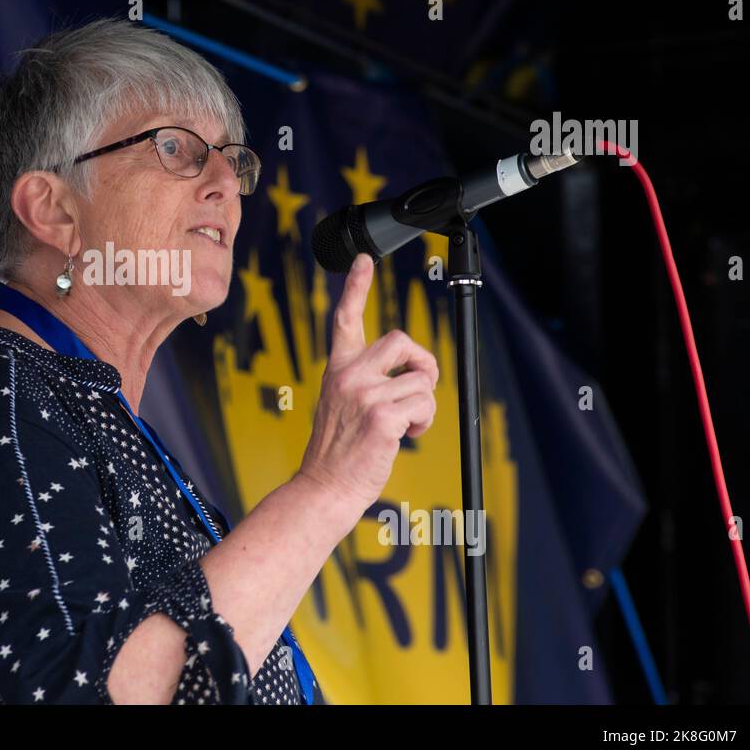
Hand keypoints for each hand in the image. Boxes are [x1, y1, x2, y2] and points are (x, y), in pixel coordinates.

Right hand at [297, 253, 439, 516]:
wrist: (324, 488)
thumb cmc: (337, 453)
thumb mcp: (341, 405)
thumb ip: (365, 382)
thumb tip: (409, 374)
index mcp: (338, 370)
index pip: (344, 320)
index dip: (356, 287)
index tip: (364, 261)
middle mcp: (348, 376)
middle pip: (402, 339)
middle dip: (422, 363)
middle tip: (418, 387)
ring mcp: (364, 394)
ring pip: (421, 379)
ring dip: (424, 405)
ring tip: (405, 426)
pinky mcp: (382, 416)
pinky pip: (425, 404)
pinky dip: (424, 423)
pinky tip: (407, 436)